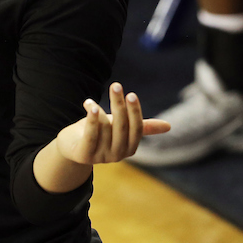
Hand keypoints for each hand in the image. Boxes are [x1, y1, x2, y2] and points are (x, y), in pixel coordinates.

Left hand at [53, 83, 169, 165]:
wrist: (73, 146)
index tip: (130, 94)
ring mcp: (101, 157)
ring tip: (90, 102)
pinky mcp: (84, 155)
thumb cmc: (101, 133)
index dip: (134, 111)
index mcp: (129, 148)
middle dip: (119, 105)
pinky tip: (90, 106)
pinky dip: (92, 120)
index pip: (136, 129)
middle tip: (116, 86)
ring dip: (98, 111)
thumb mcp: (121, 127)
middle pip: (121, 127)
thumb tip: (169, 126)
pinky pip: (91, 136)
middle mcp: (117, 155)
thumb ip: (142, 126)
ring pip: (104, 128)